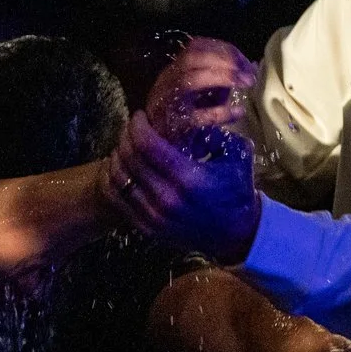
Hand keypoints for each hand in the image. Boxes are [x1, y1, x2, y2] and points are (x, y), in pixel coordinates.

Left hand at [104, 111, 260, 262]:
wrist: (237, 235)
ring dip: (118, 156)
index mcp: (189, 178)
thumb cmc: (237, 191)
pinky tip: (122, 168)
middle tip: (132, 127)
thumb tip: (190, 120)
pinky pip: (117, 199)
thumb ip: (214, 133)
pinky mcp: (147, 228)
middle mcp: (167, 198)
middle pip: (130, 158)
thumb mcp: (236, 156)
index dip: (138, 125)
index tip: (140, 116)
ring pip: (119, 177)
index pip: (147, 144)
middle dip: (126, 136)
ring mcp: (154, 216)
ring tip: (127, 146)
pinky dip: (113, 180)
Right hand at [145, 37, 256, 142]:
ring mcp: (166, 104)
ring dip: (222, 77)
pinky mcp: (172, 126)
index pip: (195, 47)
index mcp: (173, 72)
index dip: (222, 49)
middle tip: (247, 72)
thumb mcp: (199, 96)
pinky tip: (237, 112)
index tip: (243, 60)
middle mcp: (166, 83)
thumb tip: (247, 68)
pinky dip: (221, 112)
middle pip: (191, 59)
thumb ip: (218, 81)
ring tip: (245, 83)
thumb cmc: (182, 121)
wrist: (157, 154)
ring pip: (191, 81)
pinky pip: (197, 116)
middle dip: (223, 60)